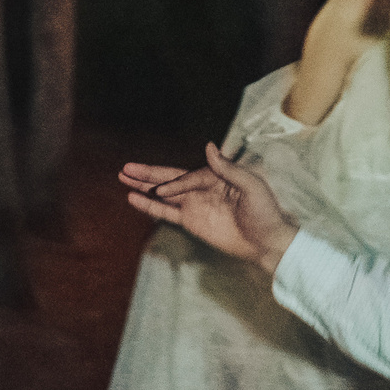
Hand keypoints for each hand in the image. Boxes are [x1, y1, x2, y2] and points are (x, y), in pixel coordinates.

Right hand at [120, 142, 297, 270]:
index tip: (161, 191)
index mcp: (215, 176)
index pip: (188, 177)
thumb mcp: (252, 187)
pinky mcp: (190, 221)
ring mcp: (193, 205)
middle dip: (147, 174)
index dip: (174, 184)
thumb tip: (209, 147)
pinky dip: (149, 206)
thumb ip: (228, 168)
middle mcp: (201, 188)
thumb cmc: (265, 212)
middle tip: (126, 168)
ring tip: (123, 178)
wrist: (266, 242)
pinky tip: (133, 199)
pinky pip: (166, 212)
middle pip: (169, 178)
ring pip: (163, 193)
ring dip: (144, 186)